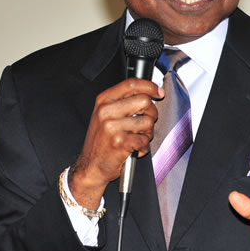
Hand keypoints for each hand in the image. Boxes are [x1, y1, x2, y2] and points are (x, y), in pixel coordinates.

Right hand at [69, 78, 163, 208]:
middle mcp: (106, 111)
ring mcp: (112, 127)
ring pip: (148, 121)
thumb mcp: (104, 115)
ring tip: (137, 138)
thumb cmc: (100, 141)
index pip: (131, 84)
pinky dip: (144, 147)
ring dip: (148, 132)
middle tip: (146, 122)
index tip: (158, 92)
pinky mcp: (120, 142)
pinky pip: (144, 139)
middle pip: (144, 100)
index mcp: (104, 101)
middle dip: (151, 113)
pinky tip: (135, 148)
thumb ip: (123, 102)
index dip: (149, 86)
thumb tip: (149, 93)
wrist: (91, 166)